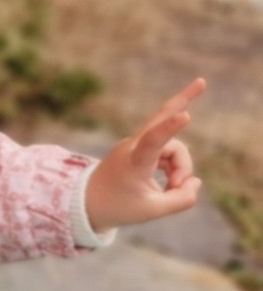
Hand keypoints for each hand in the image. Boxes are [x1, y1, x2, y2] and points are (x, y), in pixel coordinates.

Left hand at [85, 78, 205, 231]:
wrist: (89, 203)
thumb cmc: (117, 206)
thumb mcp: (153, 210)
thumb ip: (181, 198)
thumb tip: (195, 182)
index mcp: (133, 161)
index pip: (154, 141)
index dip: (171, 128)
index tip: (185, 115)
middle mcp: (134, 147)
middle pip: (161, 118)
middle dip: (184, 99)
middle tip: (202, 81)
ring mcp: (137, 145)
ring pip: (174, 149)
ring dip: (180, 169)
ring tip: (172, 189)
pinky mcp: (141, 148)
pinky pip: (168, 153)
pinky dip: (174, 169)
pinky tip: (169, 184)